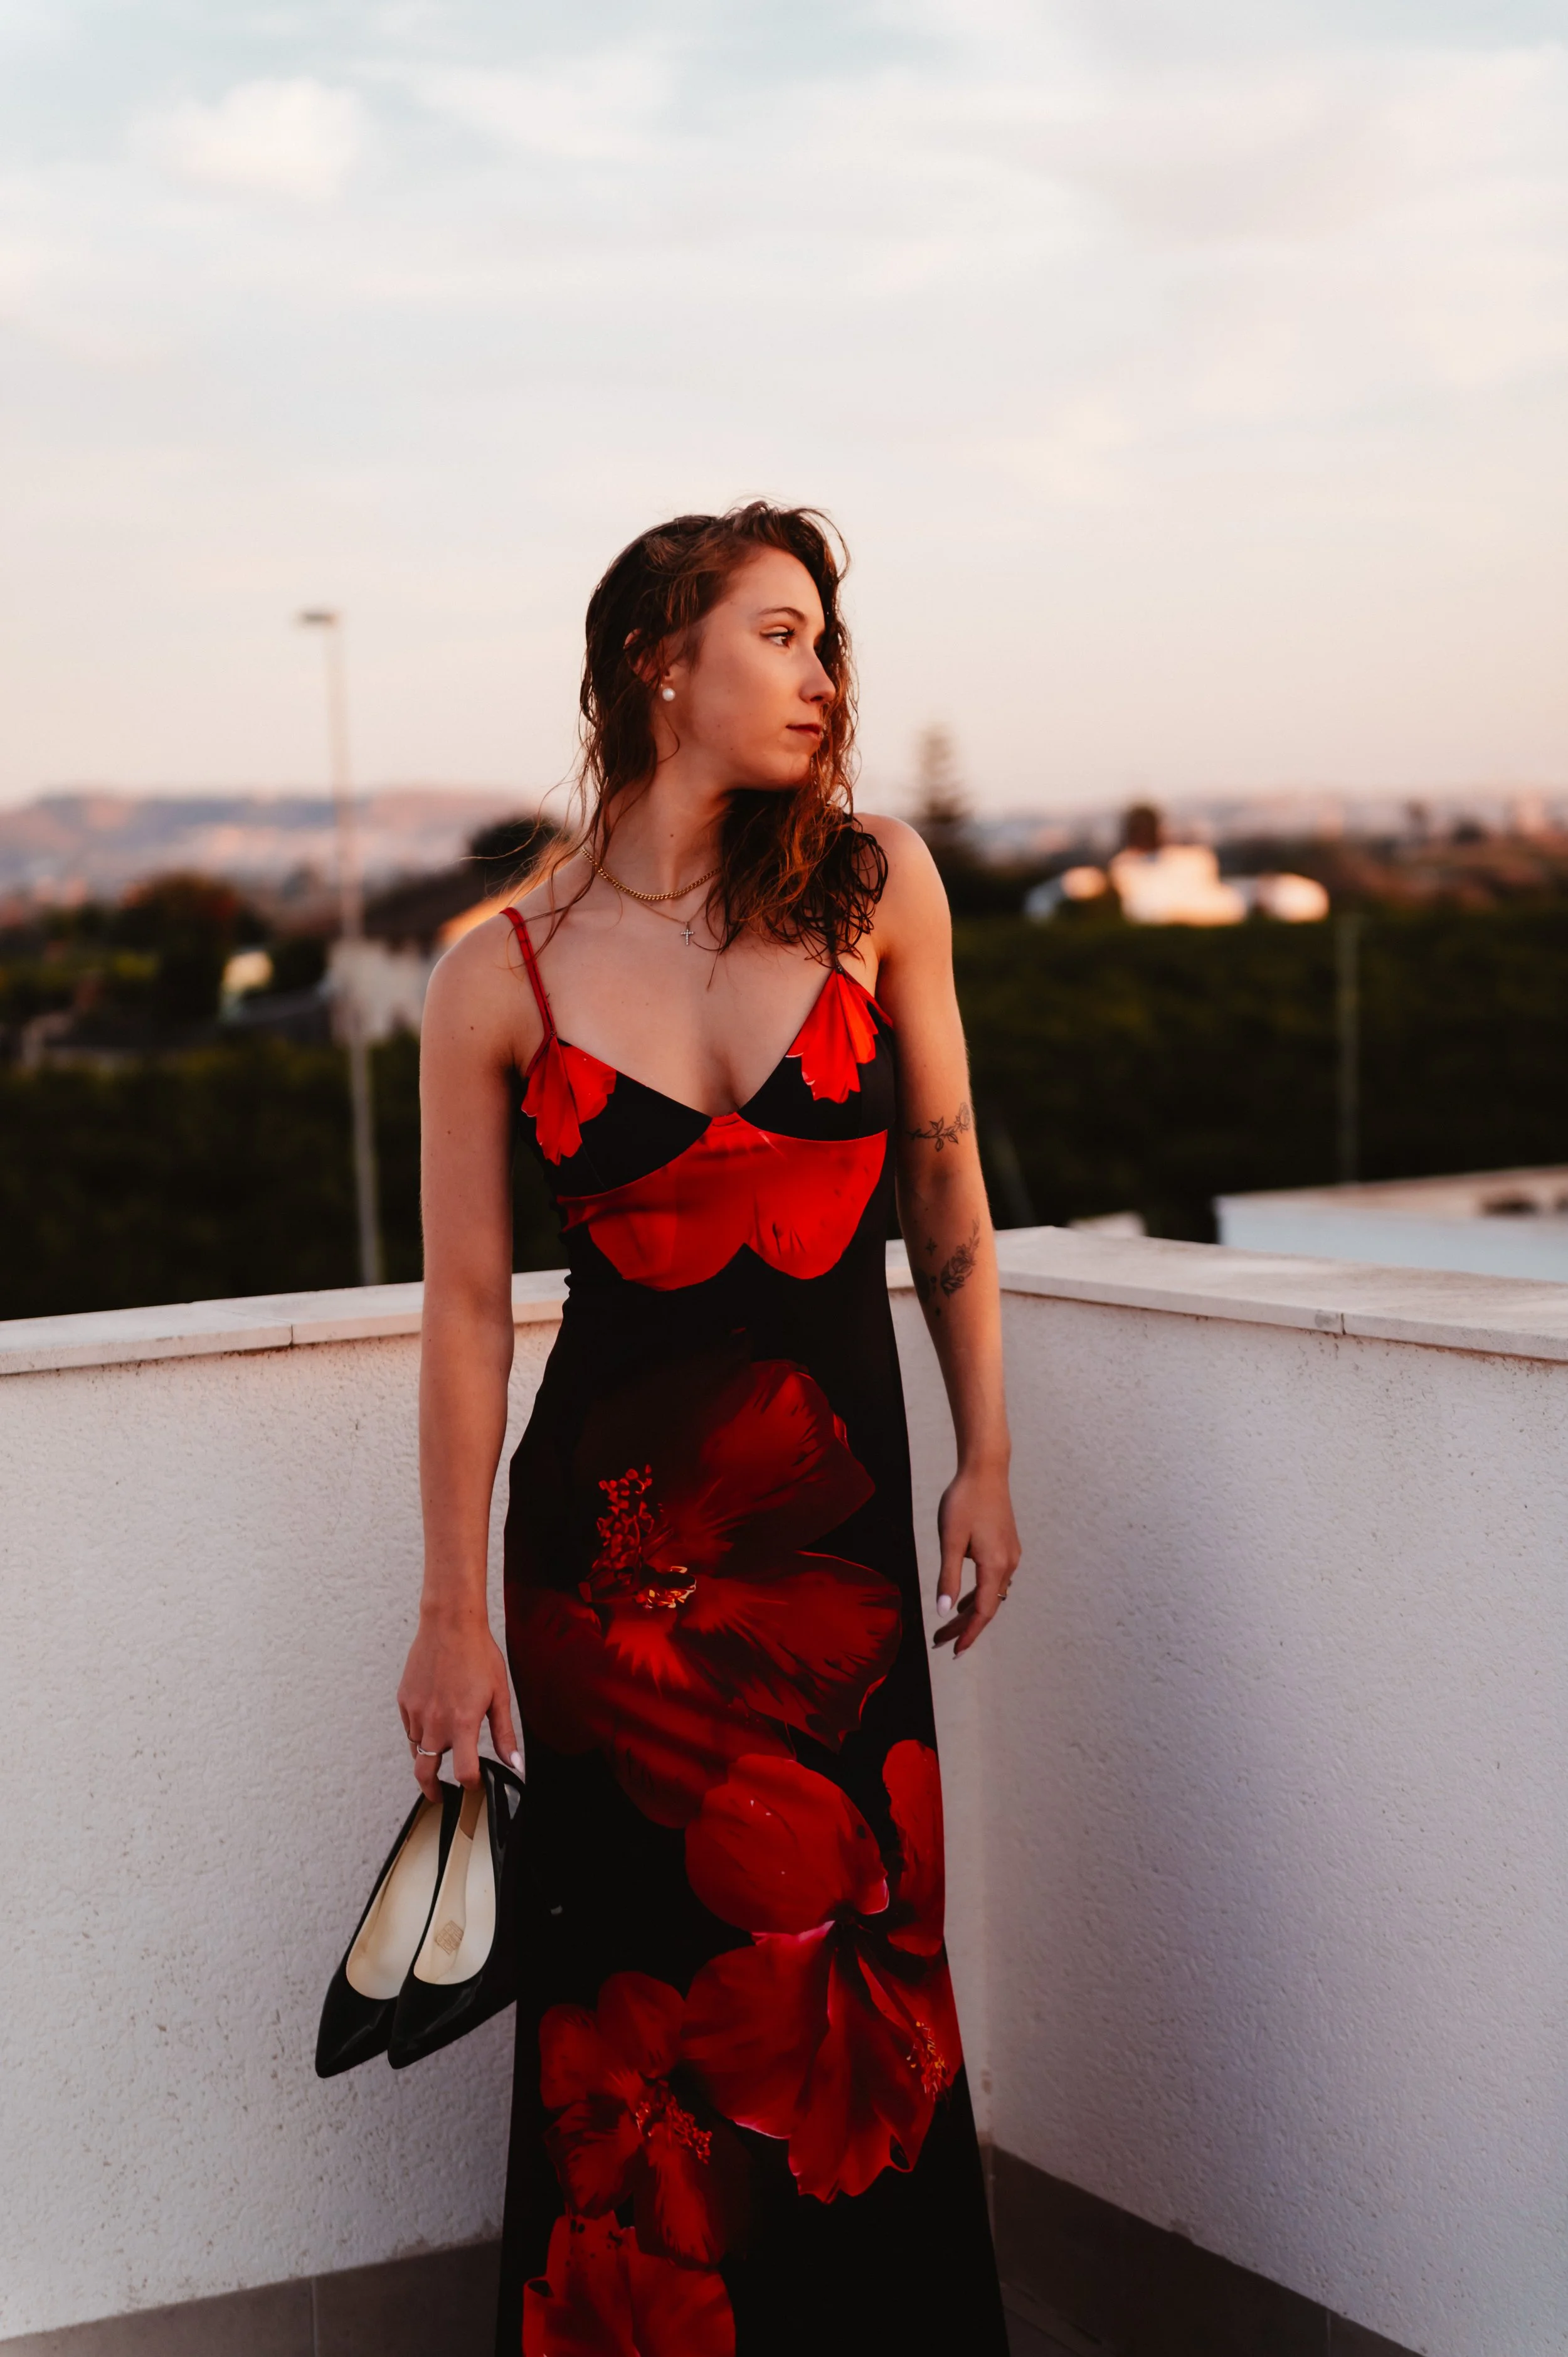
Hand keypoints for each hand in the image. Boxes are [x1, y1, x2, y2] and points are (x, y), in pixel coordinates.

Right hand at [397, 1605, 520, 1797]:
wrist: (450, 1625)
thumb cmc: (477, 1655)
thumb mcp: (499, 1695)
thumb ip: (504, 1733)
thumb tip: (514, 1763)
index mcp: (462, 1724)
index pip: (463, 1773)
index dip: (471, 1785)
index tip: (475, 1784)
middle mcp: (436, 1723)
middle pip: (425, 1773)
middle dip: (433, 1791)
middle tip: (440, 1796)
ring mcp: (416, 1712)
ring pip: (416, 1750)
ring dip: (427, 1759)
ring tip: (439, 1757)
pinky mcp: (404, 1701)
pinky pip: (409, 1728)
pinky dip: (419, 1734)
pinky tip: (432, 1723)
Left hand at [932, 1462, 1020, 1656]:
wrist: (986, 1470)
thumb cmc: (964, 1501)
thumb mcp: (950, 1540)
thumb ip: (948, 1577)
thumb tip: (944, 1611)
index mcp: (995, 1566)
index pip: (983, 1612)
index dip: (969, 1634)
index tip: (954, 1651)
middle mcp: (1008, 1565)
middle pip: (987, 1607)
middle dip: (964, 1627)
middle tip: (939, 1642)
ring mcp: (1011, 1556)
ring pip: (991, 1595)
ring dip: (971, 1612)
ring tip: (948, 1626)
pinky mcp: (1007, 1547)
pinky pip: (994, 1582)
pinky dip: (979, 1595)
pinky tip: (964, 1599)